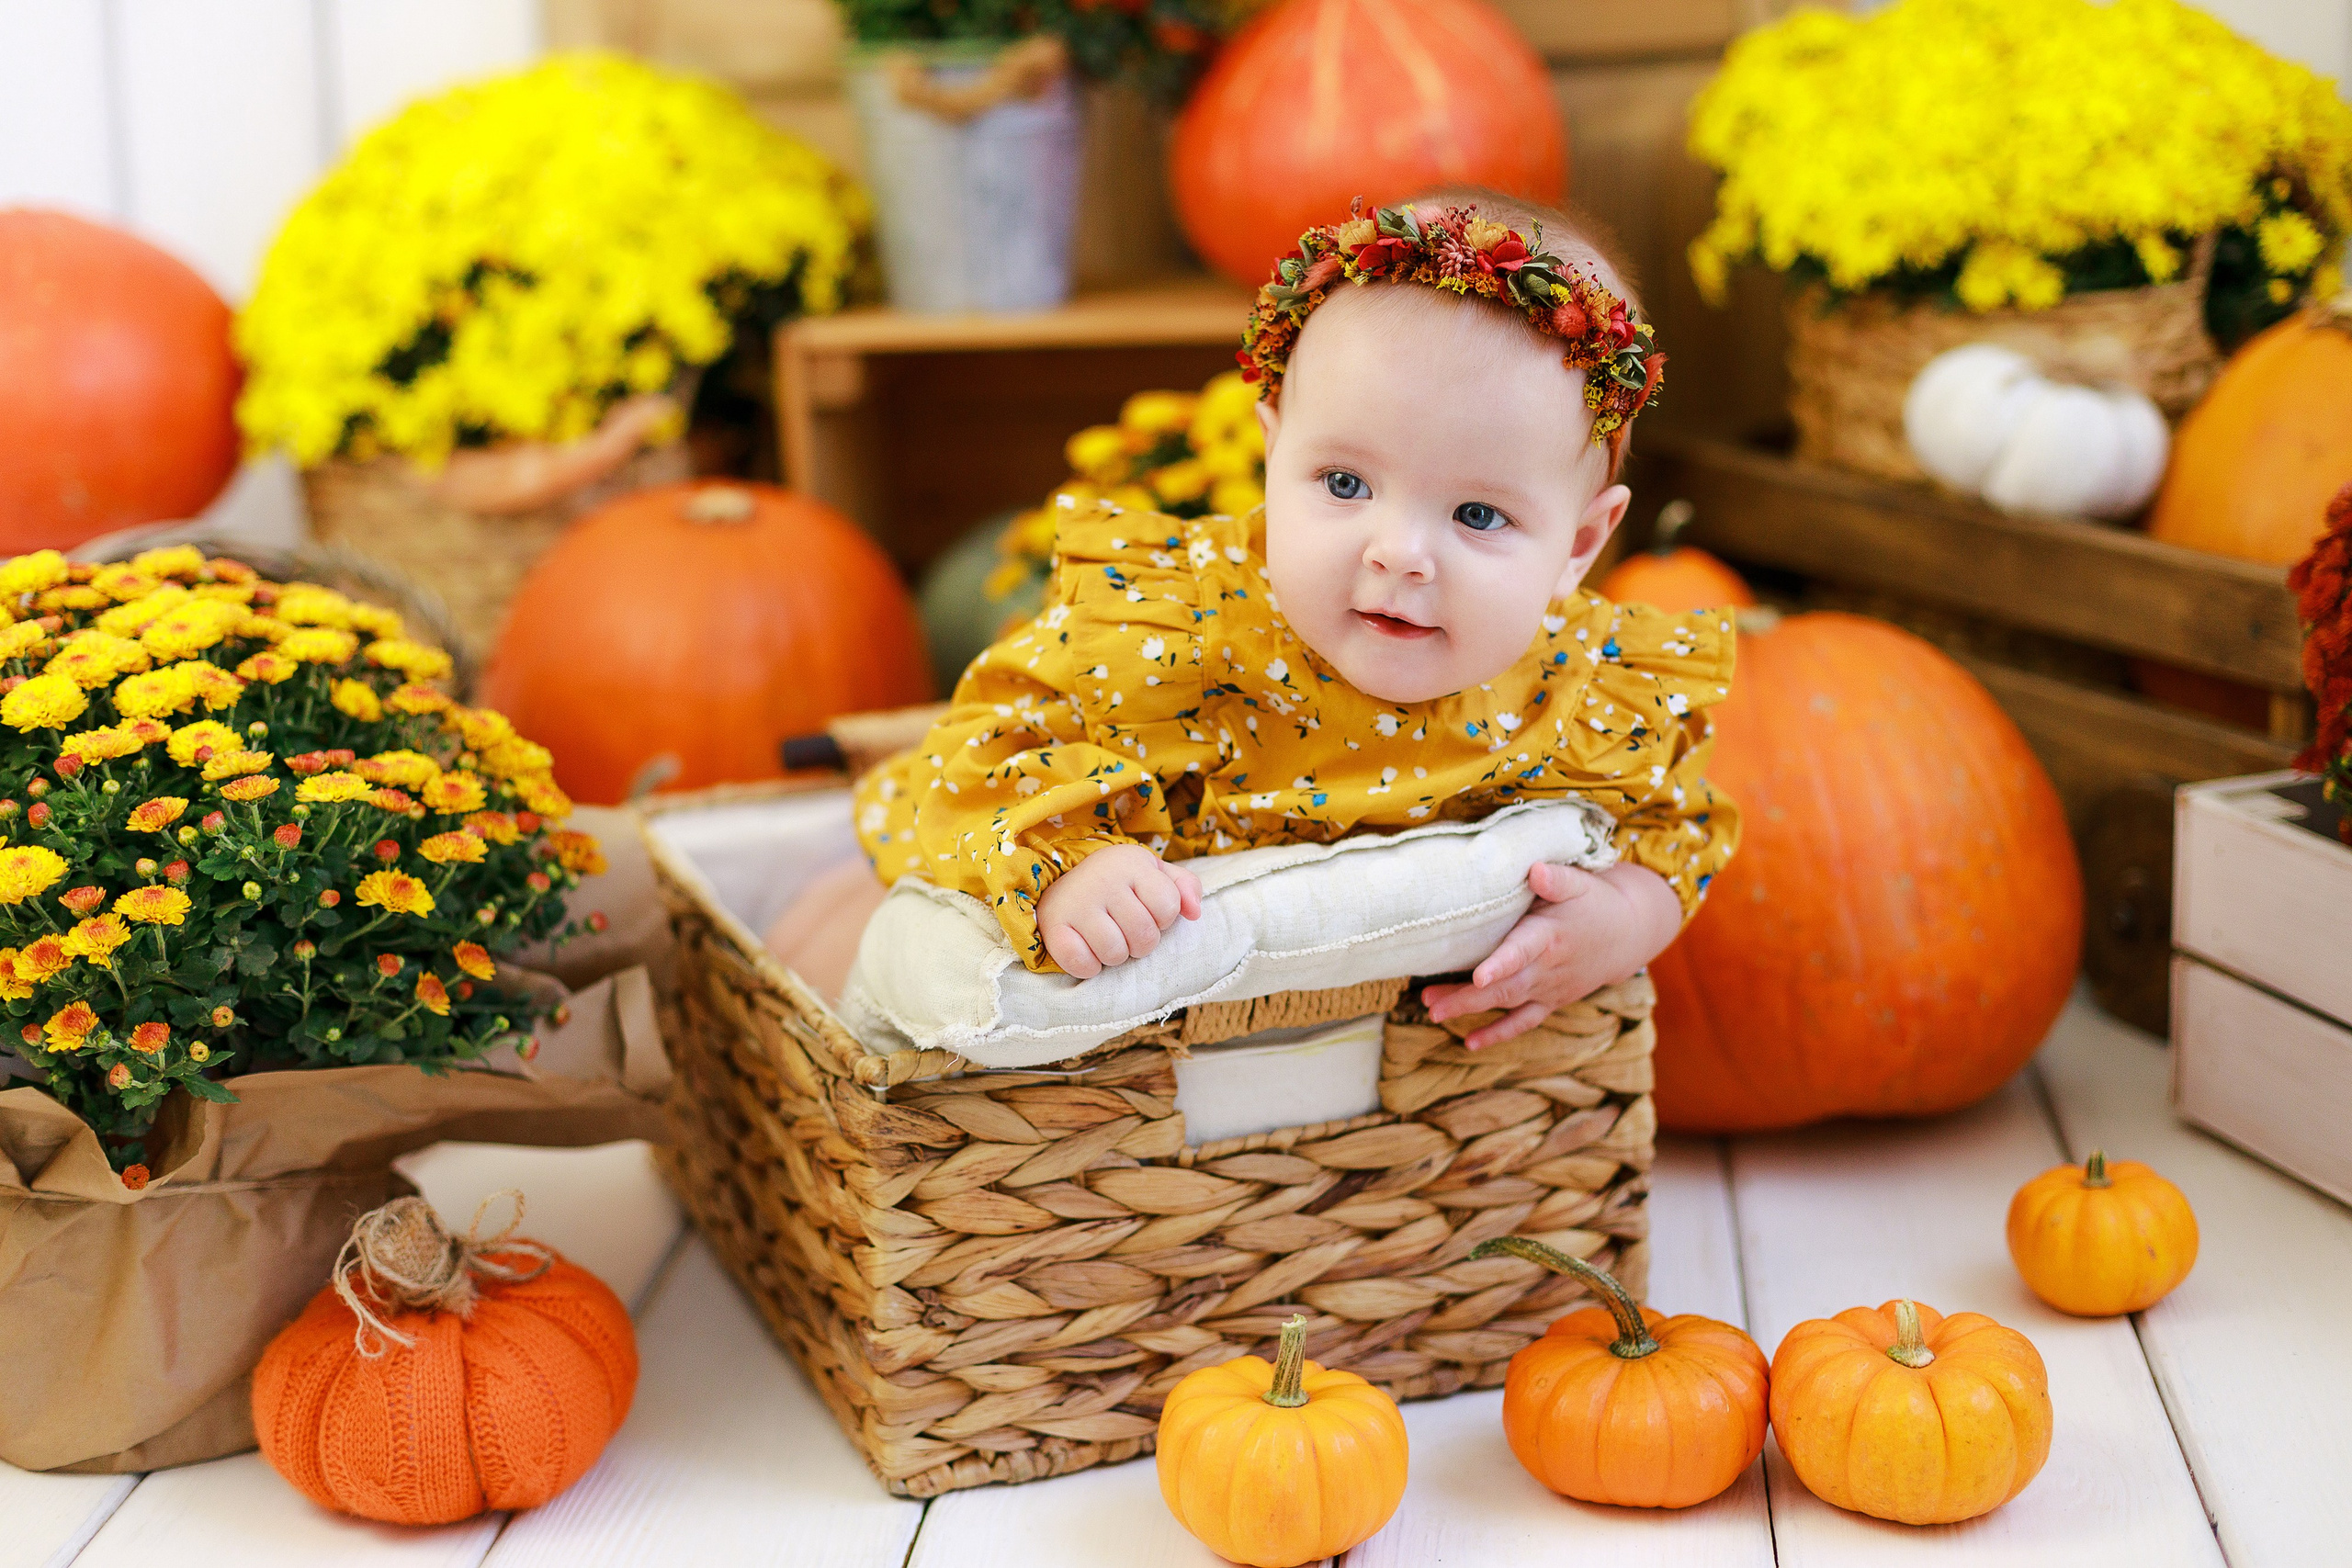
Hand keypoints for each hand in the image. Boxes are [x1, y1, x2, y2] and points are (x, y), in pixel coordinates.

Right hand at [1038, 844, 1202, 977]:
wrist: (1061, 885)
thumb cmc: (1118, 884)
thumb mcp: (1153, 874)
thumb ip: (1184, 887)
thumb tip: (1195, 913)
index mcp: (1132, 862)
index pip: (1168, 907)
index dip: (1163, 919)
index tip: (1146, 911)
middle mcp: (1103, 878)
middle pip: (1145, 936)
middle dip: (1141, 943)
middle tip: (1126, 931)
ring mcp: (1076, 903)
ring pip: (1115, 953)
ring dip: (1116, 956)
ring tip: (1108, 940)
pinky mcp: (1054, 926)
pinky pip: (1083, 964)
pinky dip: (1089, 967)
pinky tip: (1087, 950)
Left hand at [1422, 862, 1682, 1050]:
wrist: (1627, 935)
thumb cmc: (1595, 902)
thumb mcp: (1581, 883)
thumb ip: (1556, 878)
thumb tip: (1534, 870)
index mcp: (1550, 935)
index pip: (1523, 952)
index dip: (1502, 965)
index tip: (1478, 977)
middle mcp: (1548, 968)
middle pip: (1505, 986)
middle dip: (1467, 997)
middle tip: (1430, 1001)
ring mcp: (1548, 989)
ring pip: (1506, 1004)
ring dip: (1470, 1010)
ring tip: (1433, 1011)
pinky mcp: (1549, 1001)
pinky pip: (1523, 1023)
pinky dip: (1498, 1035)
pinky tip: (1469, 1043)